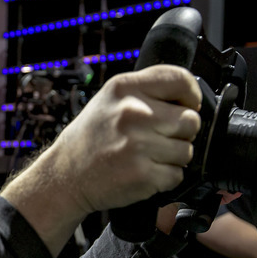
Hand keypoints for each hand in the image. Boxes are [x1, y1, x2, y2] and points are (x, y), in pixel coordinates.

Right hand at [50, 64, 200, 213]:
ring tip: (146, 156)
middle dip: (181, 132)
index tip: (187, 106)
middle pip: (191, 120)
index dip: (191, 96)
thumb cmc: (91, 139)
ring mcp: (138, 145)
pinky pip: (177, 175)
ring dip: (173, 157)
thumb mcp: (110, 100)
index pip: (181, 80)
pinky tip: (143, 171)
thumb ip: (146, 92)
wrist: (65, 176)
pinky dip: (164, 178)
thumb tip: (188, 98)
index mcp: (125, 88)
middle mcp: (132, 113)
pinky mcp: (143, 174)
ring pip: (187, 150)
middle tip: (158, 138)